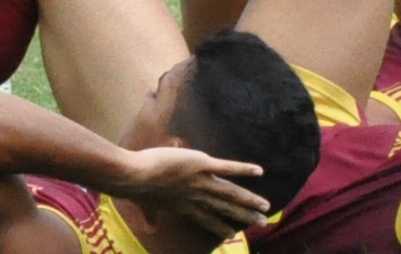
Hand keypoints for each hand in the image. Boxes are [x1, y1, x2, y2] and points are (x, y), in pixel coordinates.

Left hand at [119, 146, 269, 233]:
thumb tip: (149, 228)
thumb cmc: (136, 187)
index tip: (231, 234)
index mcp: (184, 205)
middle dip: (244, 215)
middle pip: (225, 208)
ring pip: (230, 192)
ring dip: (249, 200)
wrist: (135, 176)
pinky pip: (227, 167)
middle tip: (262, 222)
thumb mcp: (144, 203)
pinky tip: (259, 171)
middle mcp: (196, 197)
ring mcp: (201, 182)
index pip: (206, 218)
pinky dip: (243, 169)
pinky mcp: (202, 165)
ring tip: (266, 206)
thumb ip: (150, 215)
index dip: (219, 227)